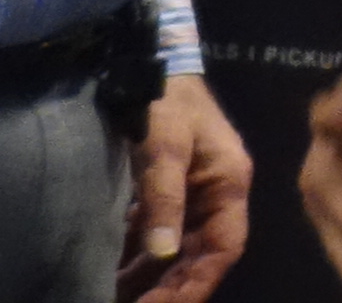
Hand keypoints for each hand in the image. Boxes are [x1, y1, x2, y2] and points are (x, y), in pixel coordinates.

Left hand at [120, 74, 249, 302]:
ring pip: (179, 249)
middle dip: (172, 289)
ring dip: (153, 278)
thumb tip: (161, 253)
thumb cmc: (164, 102)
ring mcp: (194, 193)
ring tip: (117, 300)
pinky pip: (159, 235)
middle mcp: (217, 194)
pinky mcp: (170, 190)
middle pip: (201, 255)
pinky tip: (113, 274)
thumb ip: (164, 197)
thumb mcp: (163, 146)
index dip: (197, 284)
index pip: (223, 248)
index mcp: (228, 183)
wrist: (153, 63)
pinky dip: (140, 258)